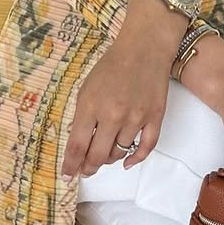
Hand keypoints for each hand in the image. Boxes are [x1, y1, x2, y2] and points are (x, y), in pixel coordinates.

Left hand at [60, 31, 173, 180]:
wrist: (144, 49)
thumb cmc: (111, 65)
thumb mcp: (86, 87)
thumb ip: (81, 114)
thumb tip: (76, 140)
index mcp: (91, 105)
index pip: (77, 146)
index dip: (71, 165)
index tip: (68, 175)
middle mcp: (113, 115)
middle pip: (98, 156)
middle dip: (89, 168)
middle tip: (85, 171)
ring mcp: (136, 118)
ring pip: (120, 153)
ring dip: (109, 160)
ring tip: (104, 157)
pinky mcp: (155, 118)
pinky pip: (146, 148)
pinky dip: (136, 159)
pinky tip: (127, 163)